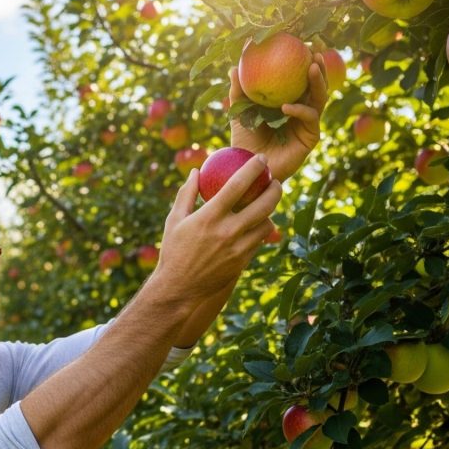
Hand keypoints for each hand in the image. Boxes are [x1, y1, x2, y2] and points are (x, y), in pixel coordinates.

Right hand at [156, 153, 280, 302]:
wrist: (178, 289)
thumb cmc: (173, 251)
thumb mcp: (174, 220)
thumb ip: (187, 194)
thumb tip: (196, 172)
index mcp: (210, 216)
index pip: (238, 184)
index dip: (254, 168)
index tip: (261, 160)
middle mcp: (227, 231)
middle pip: (265, 203)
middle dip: (275, 188)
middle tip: (274, 182)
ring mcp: (238, 249)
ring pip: (267, 224)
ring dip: (268, 213)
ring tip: (264, 206)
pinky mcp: (242, 262)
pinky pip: (259, 242)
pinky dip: (259, 232)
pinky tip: (254, 227)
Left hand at [228, 53, 327, 182]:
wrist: (248, 169)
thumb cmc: (244, 143)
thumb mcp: (240, 114)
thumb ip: (238, 92)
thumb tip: (234, 67)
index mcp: (289, 102)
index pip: (300, 78)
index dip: (302, 61)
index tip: (300, 42)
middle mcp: (302, 111)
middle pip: (316, 84)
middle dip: (319, 65)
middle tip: (314, 49)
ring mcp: (307, 124)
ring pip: (320, 98)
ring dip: (318, 81)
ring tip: (312, 66)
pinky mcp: (310, 138)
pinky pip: (309, 118)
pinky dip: (299, 110)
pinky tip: (286, 106)